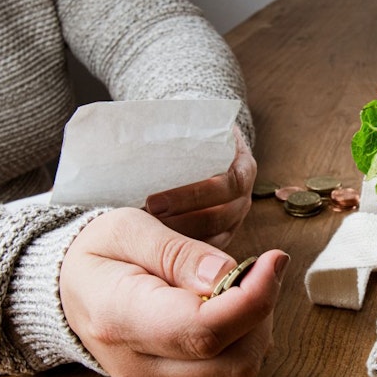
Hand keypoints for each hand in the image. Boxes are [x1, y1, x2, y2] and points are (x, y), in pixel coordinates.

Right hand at [59, 207, 289, 376]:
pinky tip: (224, 303)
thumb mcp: (128, 229)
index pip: (203, 329)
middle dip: (261, 311)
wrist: (69, 288)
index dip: (253, 298)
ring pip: (238, 368)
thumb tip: (226, 275)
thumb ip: (178, 253)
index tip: (275, 259)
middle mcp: (139, 364)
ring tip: (236, 283)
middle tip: (257, 268)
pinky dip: (242, 335)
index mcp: (120, 319)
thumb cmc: (99, 251)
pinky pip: (227, 368)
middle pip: (234, 361)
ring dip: (256, 324)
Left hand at [144, 125, 255, 248]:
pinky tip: (157, 250)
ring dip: (180, 239)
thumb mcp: (191, 127)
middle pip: (220, 216)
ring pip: (214, 238)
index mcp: (242, 167)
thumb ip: (175, 133)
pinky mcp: (224, 234)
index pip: (226, 185)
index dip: (191, 196)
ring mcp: (236, 218)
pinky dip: (184, 250)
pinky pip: (207, 248)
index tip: (153, 201)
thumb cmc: (194, 133)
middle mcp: (243, 196)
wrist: (208, 142)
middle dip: (180, 222)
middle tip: (144, 224)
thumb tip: (134, 137)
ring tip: (146, 237)